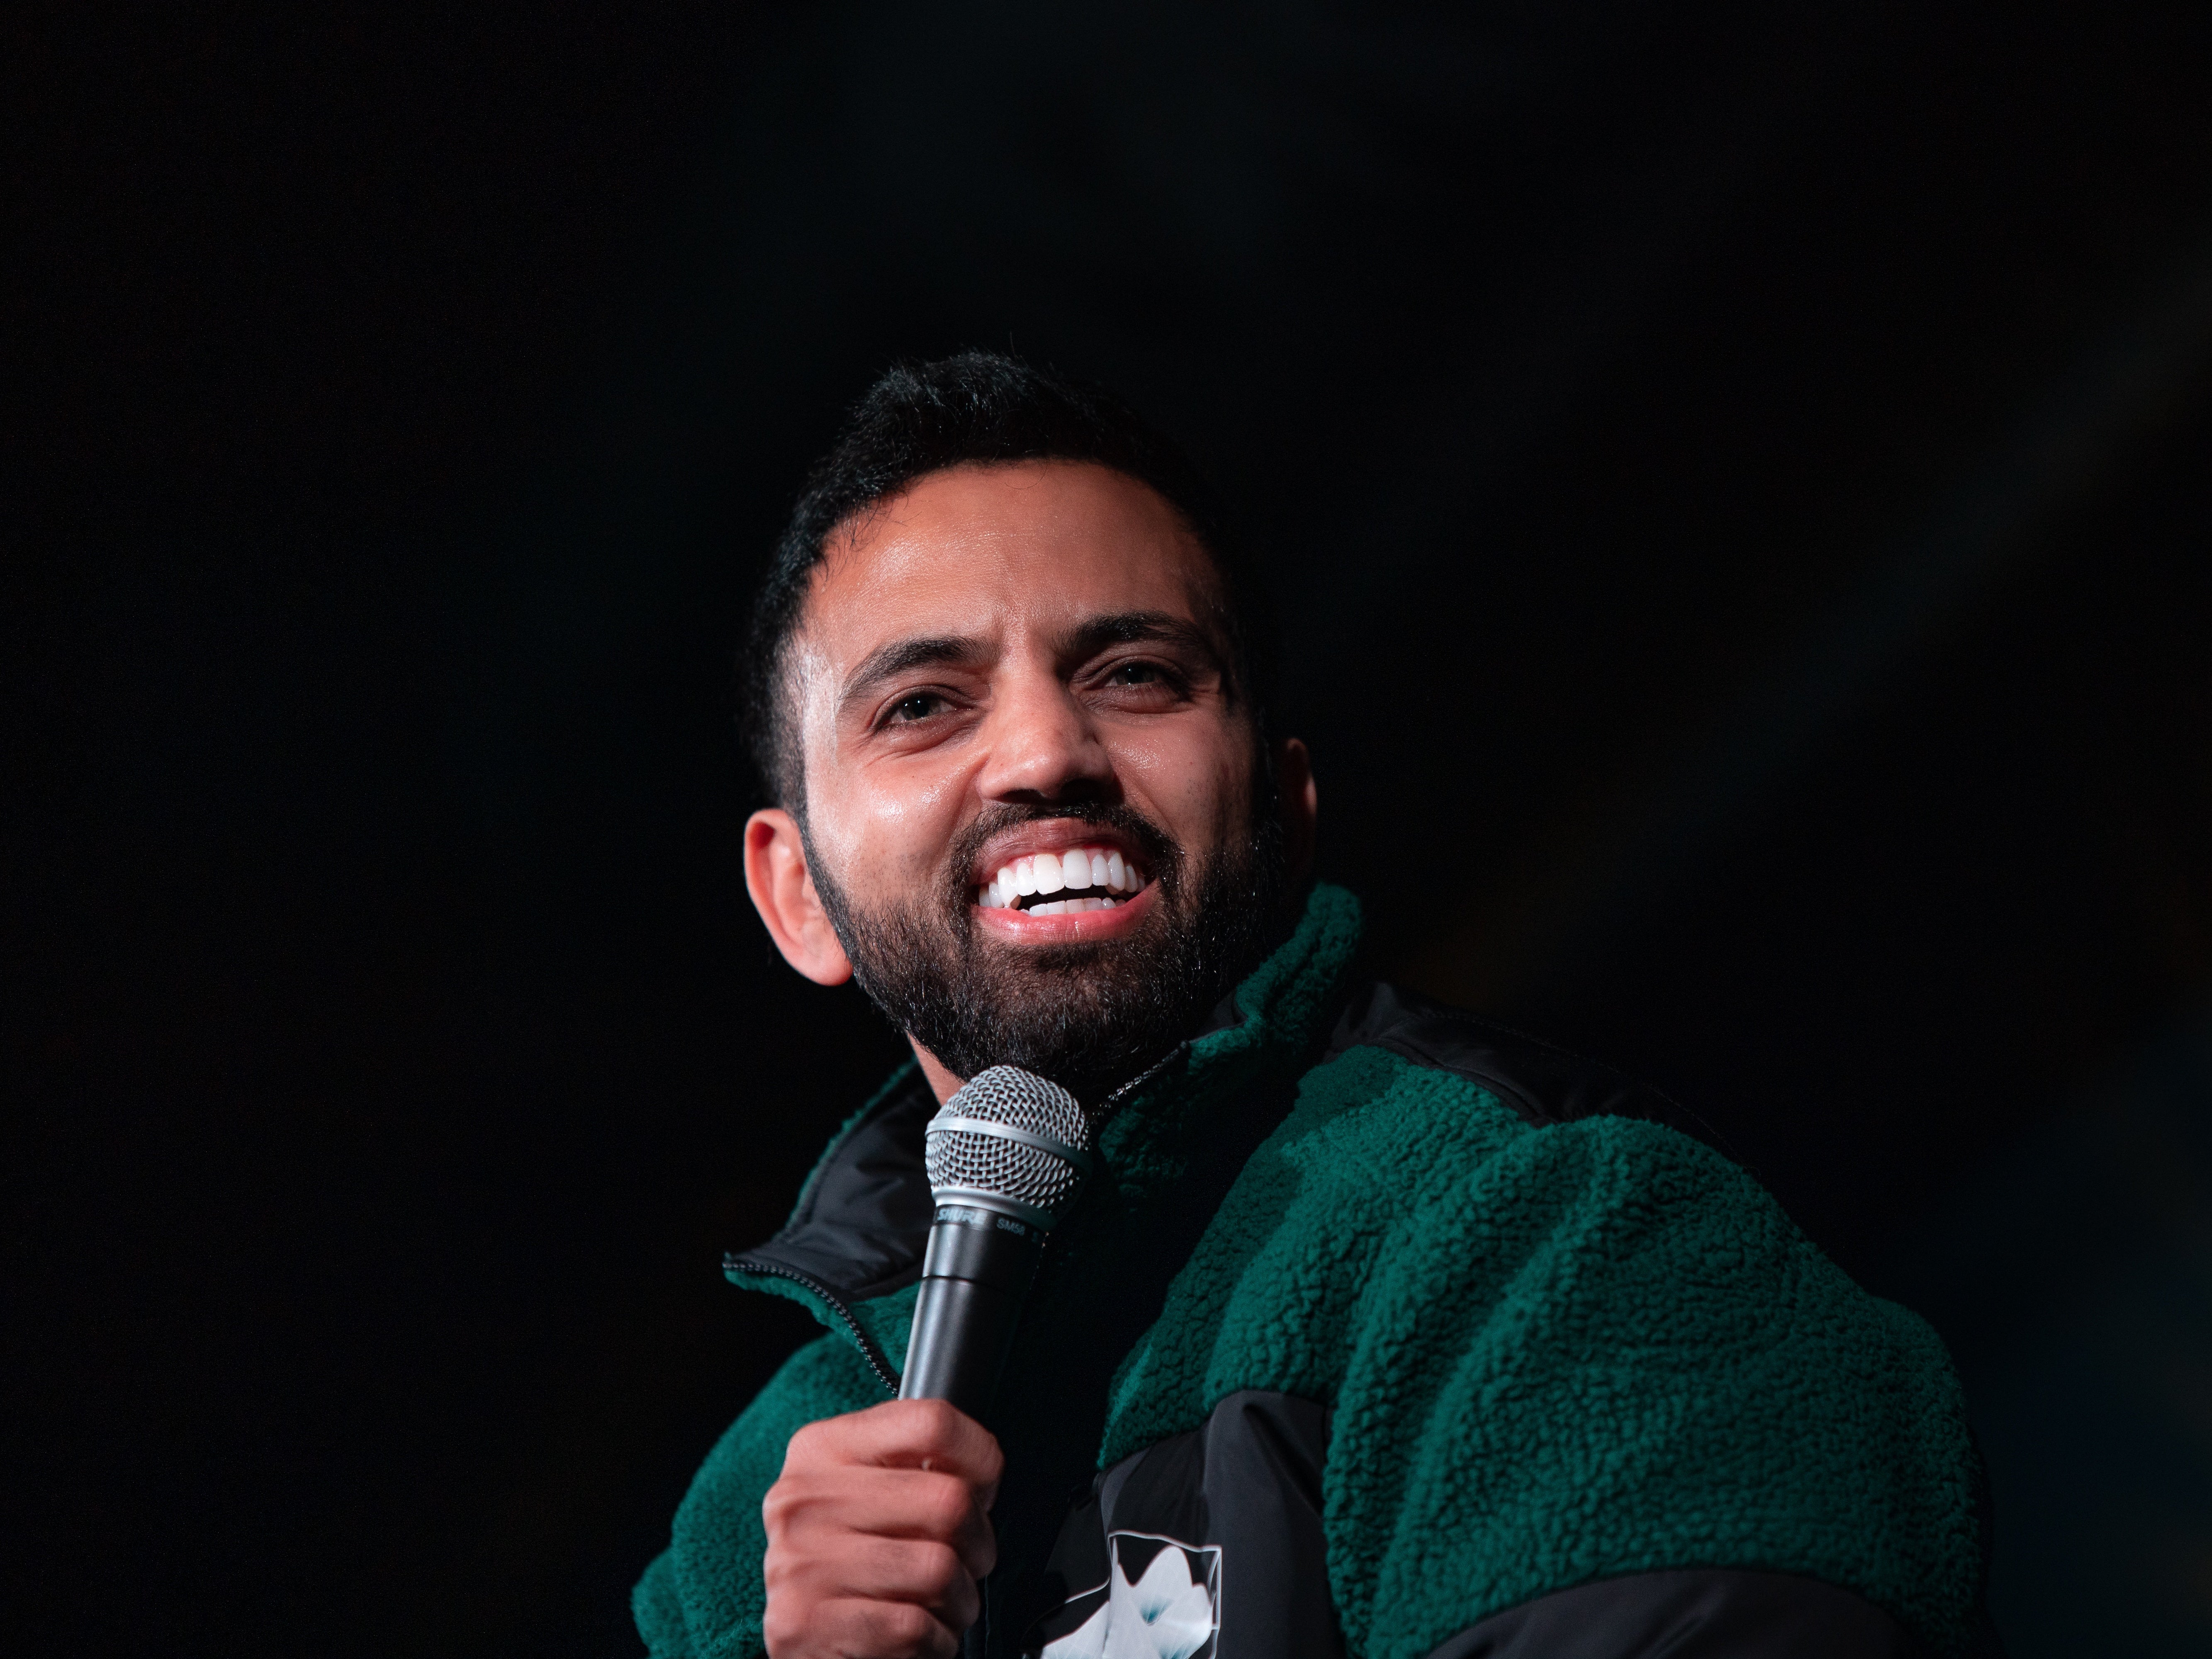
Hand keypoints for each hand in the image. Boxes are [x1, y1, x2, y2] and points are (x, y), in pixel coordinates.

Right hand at [761, 1397, 1003, 1657]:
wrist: (794, 1634)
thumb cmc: (850, 1555)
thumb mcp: (869, 1487)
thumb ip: (918, 1461)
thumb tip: (983, 1466)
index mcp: (822, 1448)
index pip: (932, 1423)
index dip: (980, 1459)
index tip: (981, 1487)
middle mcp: (803, 1499)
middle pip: (949, 1500)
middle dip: (978, 1543)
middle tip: (966, 1558)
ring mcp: (799, 1563)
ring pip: (939, 1569)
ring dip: (959, 1599)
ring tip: (938, 1601)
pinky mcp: (802, 1625)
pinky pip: (914, 1627)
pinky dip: (935, 1641)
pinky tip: (917, 1634)